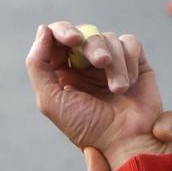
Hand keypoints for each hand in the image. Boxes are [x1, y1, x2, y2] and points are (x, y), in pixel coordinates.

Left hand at [26, 22, 170, 169]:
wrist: (127, 141)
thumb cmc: (88, 127)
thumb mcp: (51, 100)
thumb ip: (37, 65)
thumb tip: (43, 29)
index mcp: (63, 73)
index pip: (57, 38)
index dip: (63, 31)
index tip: (73, 40)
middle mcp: (85, 66)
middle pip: (84, 33)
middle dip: (92, 45)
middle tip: (100, 62)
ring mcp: (110, 64)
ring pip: (108, 38)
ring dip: (115, 63)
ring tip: (118, 89)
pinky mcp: (134, 63)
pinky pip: (129, 43)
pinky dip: (129, 61)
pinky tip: (129, 83)